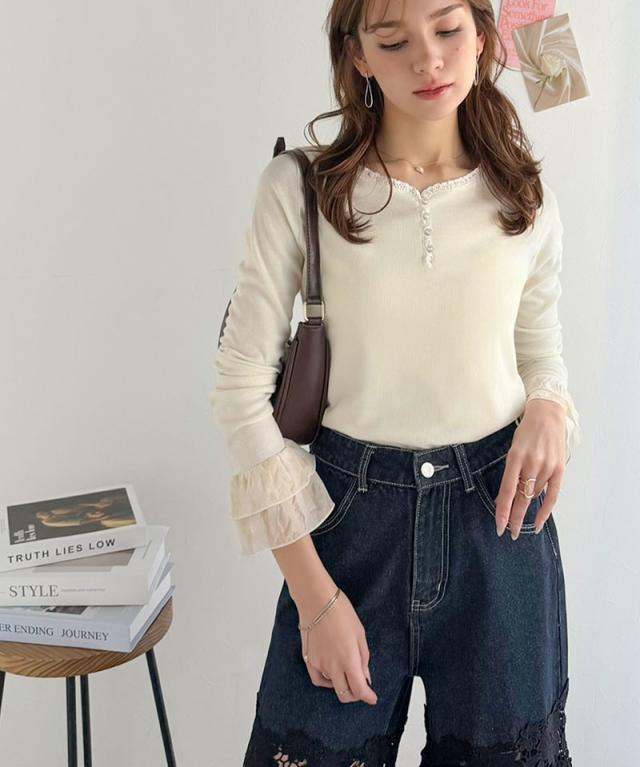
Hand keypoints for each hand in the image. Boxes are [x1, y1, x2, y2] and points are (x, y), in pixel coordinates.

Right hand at [296, 588, 377, 705]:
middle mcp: (333, 666)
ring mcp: (319, 664)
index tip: (372, 698)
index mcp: (349, 659)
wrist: (317, 601)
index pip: (359, 689)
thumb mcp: (360, 634)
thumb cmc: (341, 613)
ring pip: (332, 687)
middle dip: (356, 695)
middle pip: (345, 694)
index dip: (367, 697)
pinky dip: (326, 682)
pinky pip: (318, 680)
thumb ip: (363, 659)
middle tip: (361, 688)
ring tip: (347, 674)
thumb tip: (365, 677)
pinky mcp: (309, 659)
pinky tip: (332, 675)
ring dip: (342, 685)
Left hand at [495, 399, 566, 538]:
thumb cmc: (526, 431)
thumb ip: (510, 473)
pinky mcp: (559, 468)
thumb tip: (507, 498)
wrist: (547, 414)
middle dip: (514, 519)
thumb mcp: (512, 449)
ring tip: (519, 522)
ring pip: (535, 495)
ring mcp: (547, 466)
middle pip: (522, 498)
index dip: (503, 511)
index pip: (508, 491)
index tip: (499, 526)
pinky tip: (538, 523)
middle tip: (508, 534)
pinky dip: (545, 510)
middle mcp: (531, 463)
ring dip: (526, 510)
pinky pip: (552, 495)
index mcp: (515, 458)